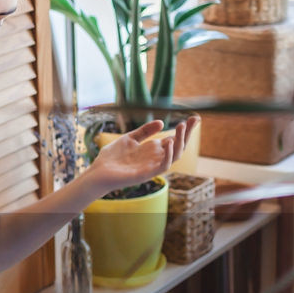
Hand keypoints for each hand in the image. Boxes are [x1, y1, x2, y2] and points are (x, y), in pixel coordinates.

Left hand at [83, 116, 197, 193]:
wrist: (98, 172)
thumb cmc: (112, 158)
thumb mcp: (129, 139)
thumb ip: (145, 131)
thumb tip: (162, 122)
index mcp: (152, 150)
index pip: (173, 139)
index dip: (185, 130)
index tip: (195, 118)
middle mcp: (155, 158)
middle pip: (178, 146)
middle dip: (187, 134)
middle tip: (193, 120)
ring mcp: (152, 167)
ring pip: (174, 156)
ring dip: (180, 142)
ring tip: (181, 127)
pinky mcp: (146, 174)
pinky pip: (162, 167)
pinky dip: (168, 155)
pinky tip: (169, 143)